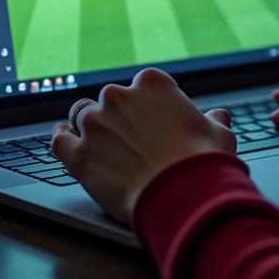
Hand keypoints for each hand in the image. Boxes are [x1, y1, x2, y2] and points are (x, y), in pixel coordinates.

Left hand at [51, 67, 235, 225]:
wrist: (182, 195)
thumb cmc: (203, 162)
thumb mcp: (218, 134)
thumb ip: (213, 121)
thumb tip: (218, 118)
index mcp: (152, 83)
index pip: (143, 87)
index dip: (147, 106)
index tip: (152, 122)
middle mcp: (119, 96)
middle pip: (111, 100)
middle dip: (119, 117)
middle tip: (131, 141)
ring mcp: (95, 124)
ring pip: (83, 117)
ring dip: (91, 128)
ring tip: (99, 144)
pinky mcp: (79, 154)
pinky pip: (60, 141)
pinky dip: (61, 139)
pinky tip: (61, 138)